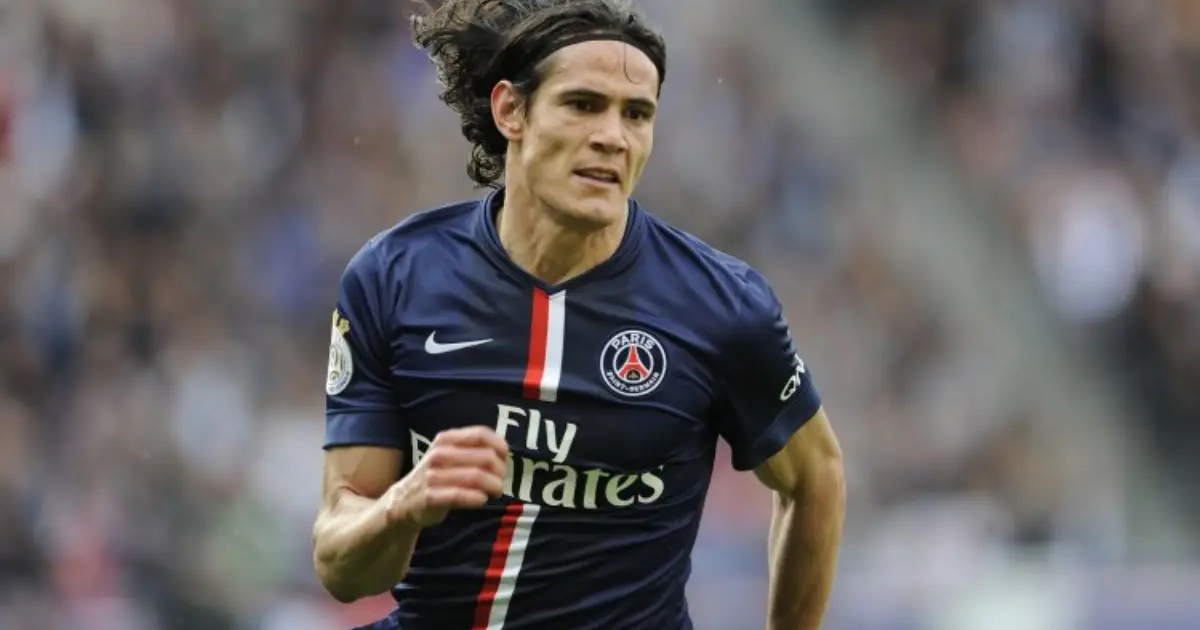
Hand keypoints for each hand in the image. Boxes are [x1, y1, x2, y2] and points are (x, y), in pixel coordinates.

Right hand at [385, 426, 508, 527]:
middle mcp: (439, 454)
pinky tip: (481, 499)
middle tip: (501, 481)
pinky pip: (460, 495)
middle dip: (500, 471)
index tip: (505, 459)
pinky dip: (477, 498)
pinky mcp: (430, 497)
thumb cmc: (437, 476)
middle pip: (485, 457)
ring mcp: (433, 476)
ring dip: (493, 486)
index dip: (499, 446)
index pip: (481, 434)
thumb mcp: (450, 455)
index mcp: (446, 440)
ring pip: (476, 477)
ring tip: (496, 491)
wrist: (404, 501)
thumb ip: (473, 449)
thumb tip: (505, 451)